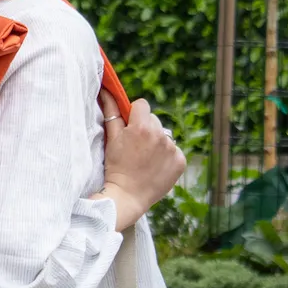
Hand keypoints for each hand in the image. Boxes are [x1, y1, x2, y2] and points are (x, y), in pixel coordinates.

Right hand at [98, 92, 185, 230]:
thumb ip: (111, 112)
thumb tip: (106, 91)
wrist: (127, 196)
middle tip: (135, 147)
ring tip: (145, 159)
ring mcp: (173, 149)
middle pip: (154, 120)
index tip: (129, 126)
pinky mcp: (180, 162)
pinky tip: (155, 167)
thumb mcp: (111, 138)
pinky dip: (166, 157)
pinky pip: (174, 151)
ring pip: (164, 136)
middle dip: (146, 129)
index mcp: (142, 127)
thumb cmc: (115, 167)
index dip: (134, 114)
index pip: (142, 105)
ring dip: (157, 142)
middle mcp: (161, 135)